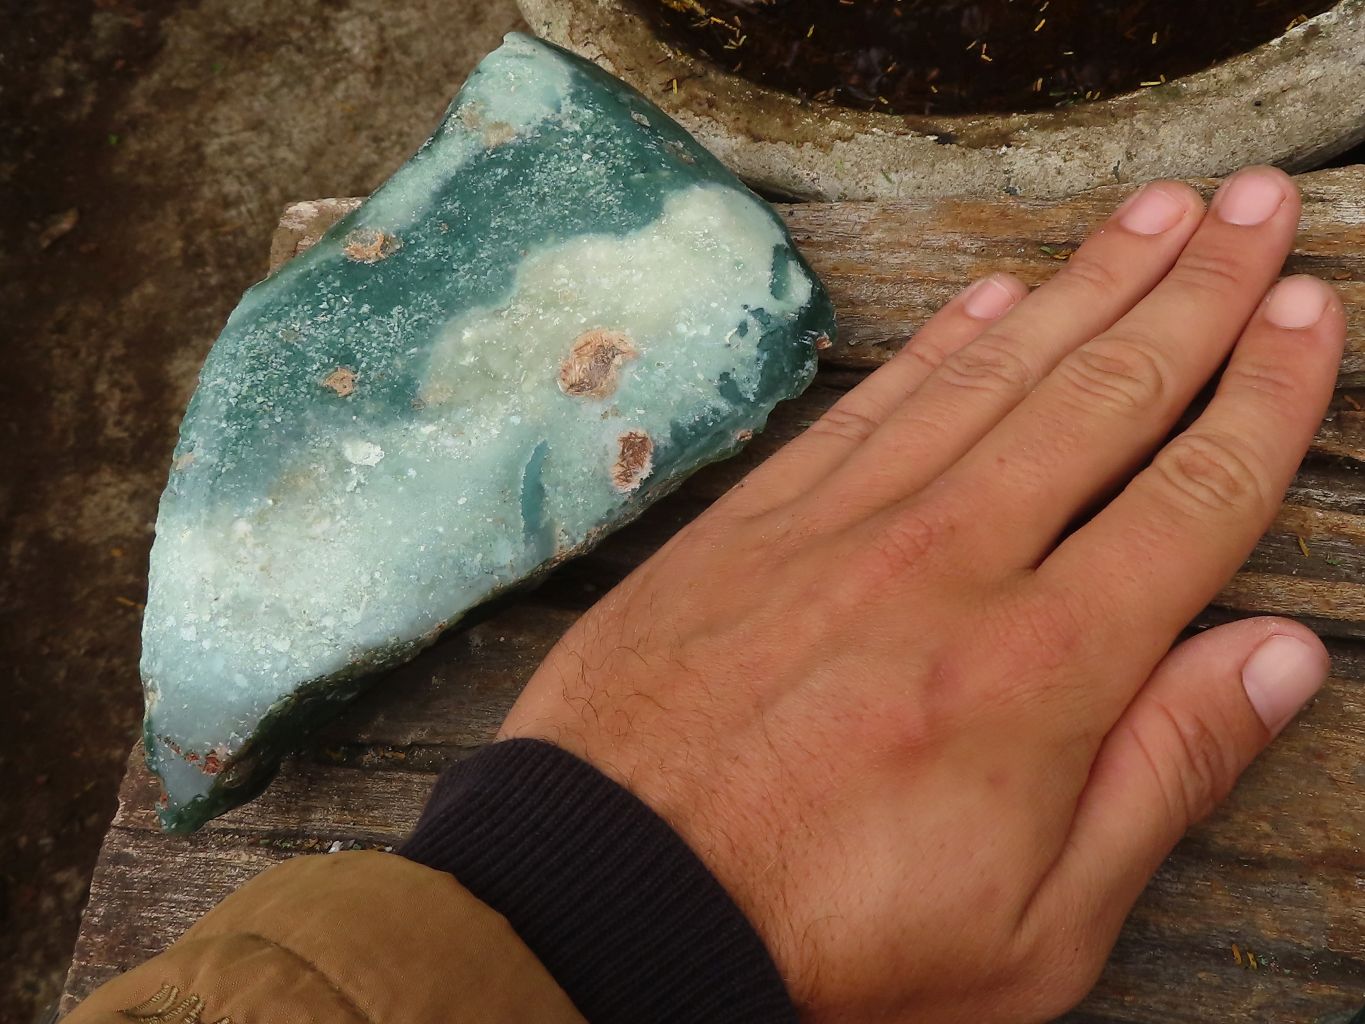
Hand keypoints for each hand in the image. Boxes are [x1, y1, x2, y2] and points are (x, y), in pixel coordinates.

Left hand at [499, 167, 1343, 1022]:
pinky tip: (995, 293)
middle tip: (1258, 211)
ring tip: (1158, 214)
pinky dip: (942, 341)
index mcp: (1041, 668)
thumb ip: (1161, 775)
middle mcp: (950, 564)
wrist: (612, 900)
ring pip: (995, 375)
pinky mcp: (756, 521)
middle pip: (1104, 398)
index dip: (1264, 398)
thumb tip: (1272, 657)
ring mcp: (843, 527)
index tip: (1306, 318)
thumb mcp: (1037, 925)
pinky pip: (871, 403)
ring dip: (1086, 284)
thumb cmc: (826, 939)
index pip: (1190, 499)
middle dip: (1197, 293)